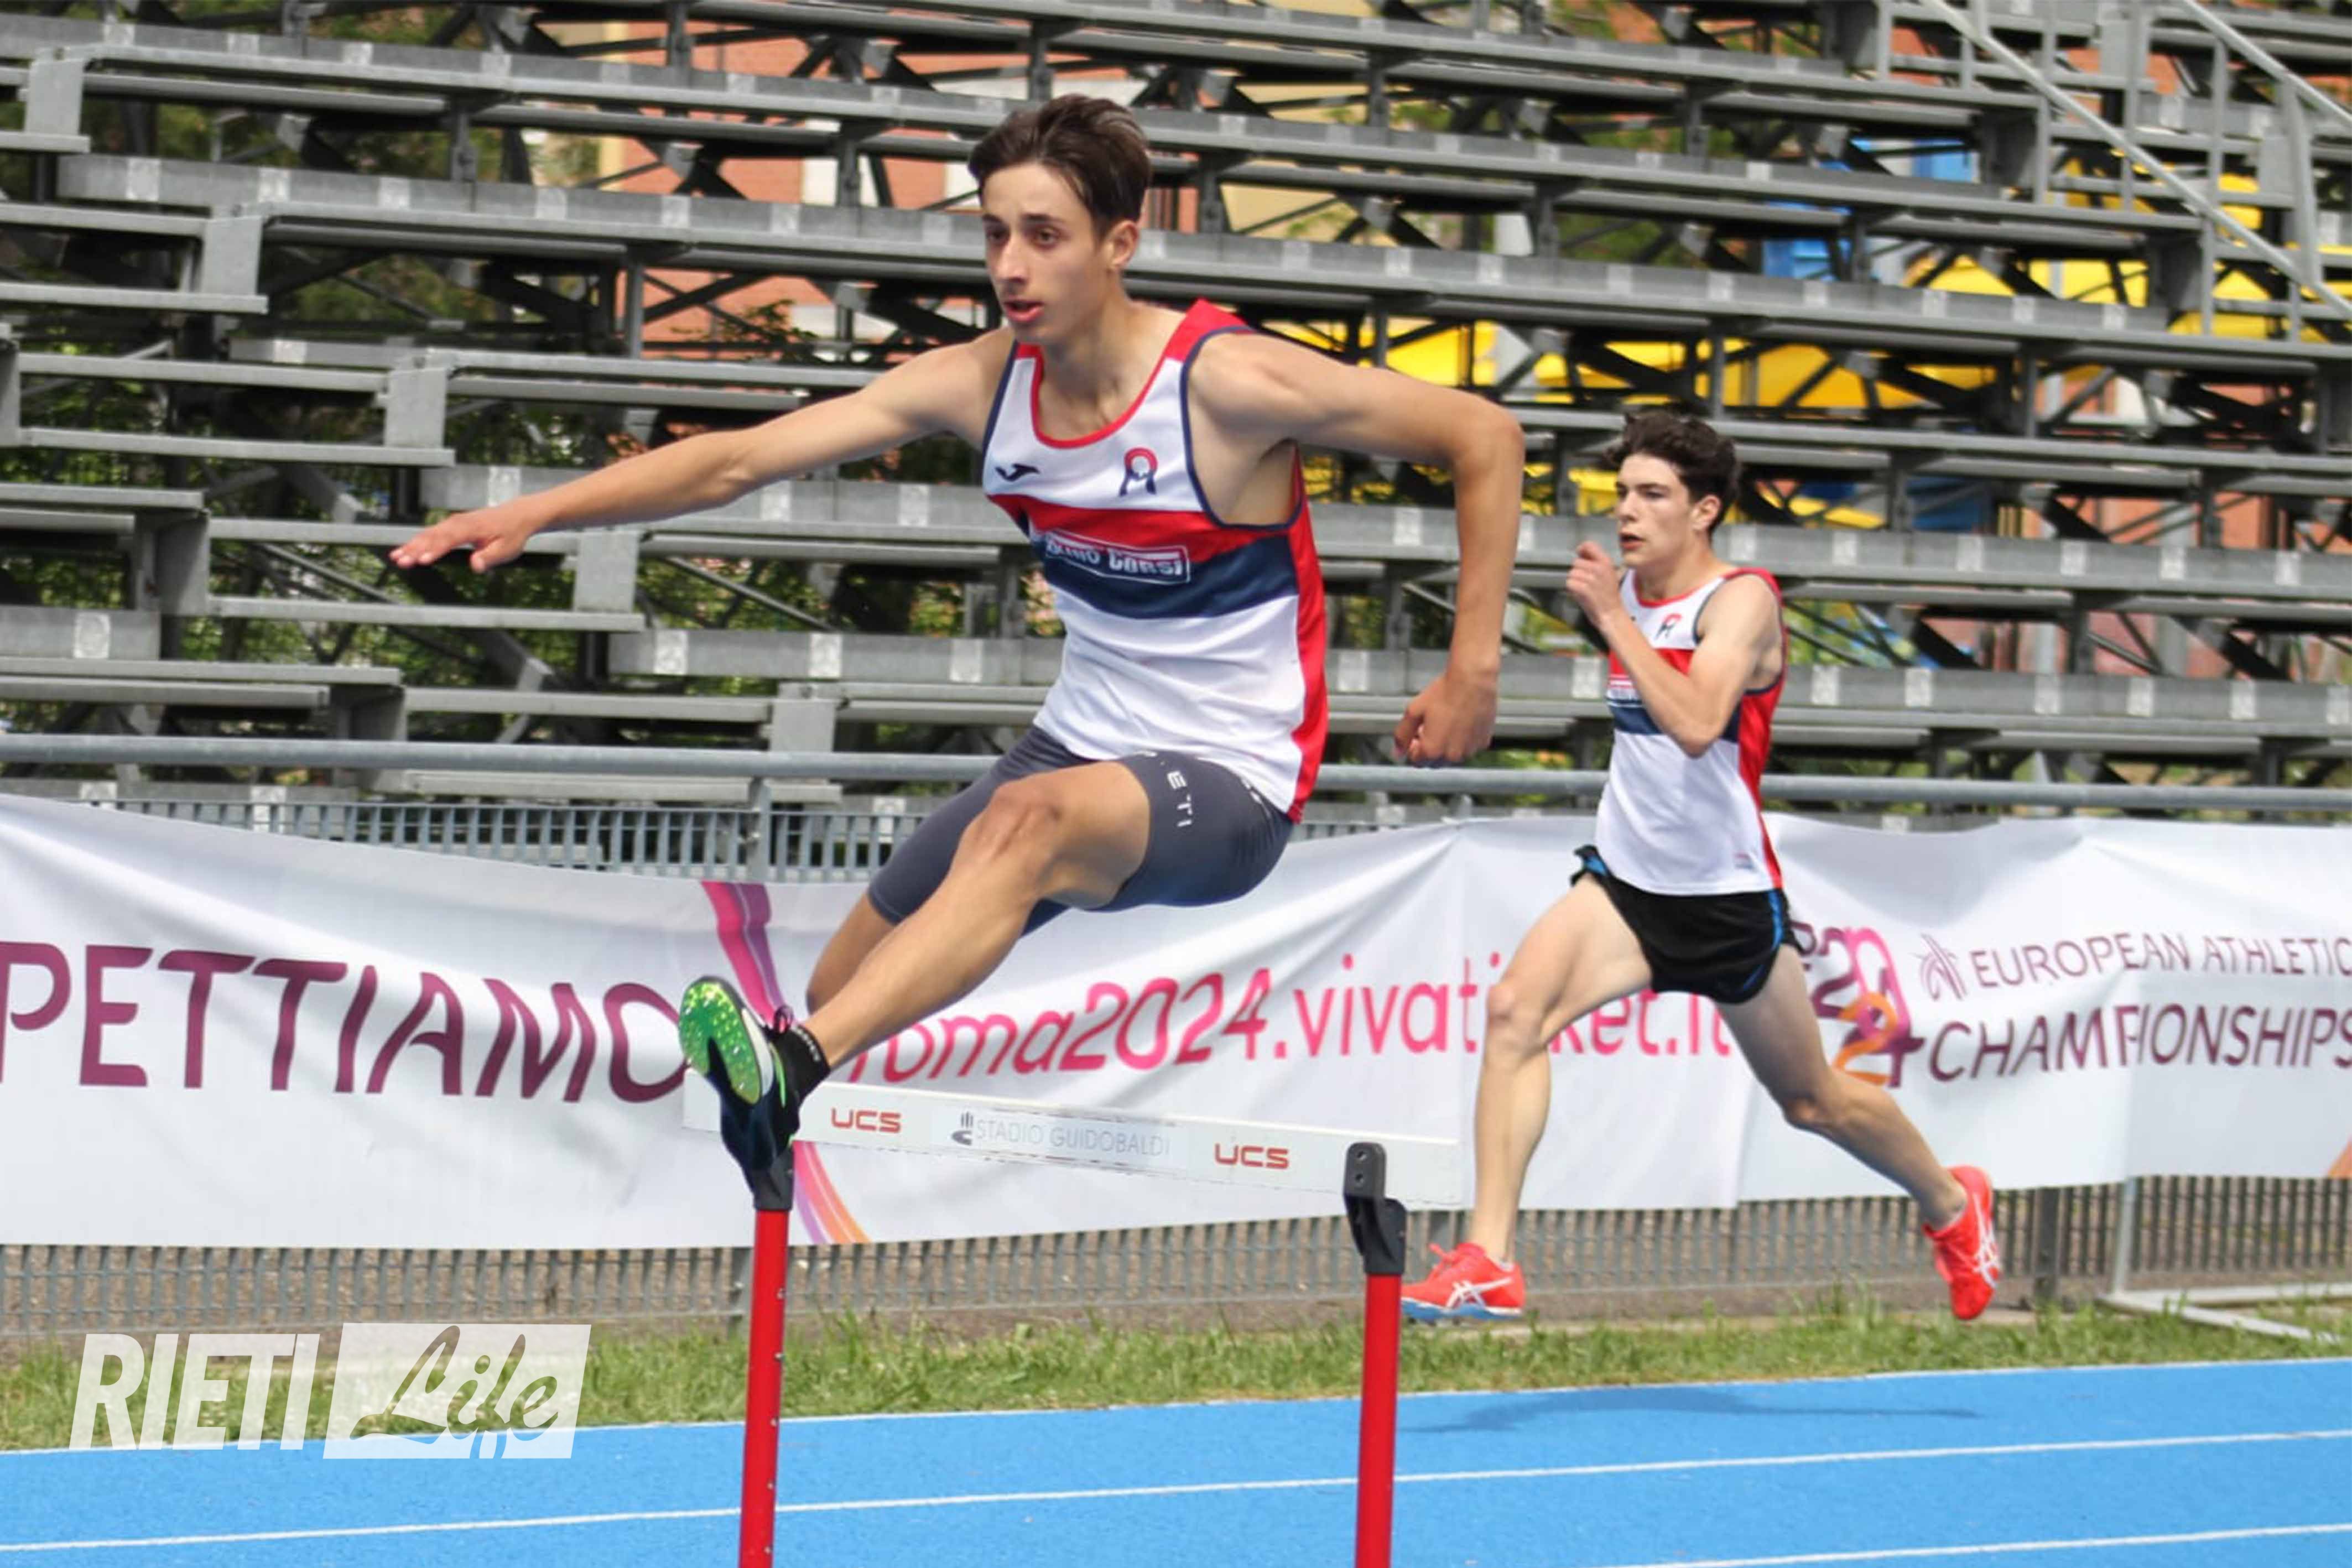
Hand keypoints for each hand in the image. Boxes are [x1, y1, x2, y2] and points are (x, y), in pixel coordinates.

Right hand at [389, 501, 540, 573]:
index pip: (449, 540)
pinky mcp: (451, 526)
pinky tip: (406, 550)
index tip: (423, 560)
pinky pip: (431, 533)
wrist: (517, 515)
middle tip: (401, 561)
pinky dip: (418, 541)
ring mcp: (453, 523)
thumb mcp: (506, 549)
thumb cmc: (511, 533)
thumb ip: (489, 557)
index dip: (435, 550)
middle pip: (433, 537)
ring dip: (412, 545)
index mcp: (471, 528)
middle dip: (416, 549)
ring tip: (396, 557)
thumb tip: (476, 566)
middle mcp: (458, 523)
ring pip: (428, 534)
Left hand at [1392, 661, 1498, 765]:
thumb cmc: (1444, 693)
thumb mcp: (1414, 711)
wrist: (1473, 681)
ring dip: (1446, 745)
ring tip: (1446, 722)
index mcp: (1432, 750)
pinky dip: (1463, 740)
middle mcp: (1452, 756)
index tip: (1416, 733)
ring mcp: (1469, 750)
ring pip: (1452, 756)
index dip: (1413, 746)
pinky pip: (1468, 747)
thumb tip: (1397, 752)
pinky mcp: (1483, 743)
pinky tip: (1461, 722)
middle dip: (1429, 748)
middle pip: (1434, 761)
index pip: (1416, 760)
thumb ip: (1402, 735)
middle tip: (1430, 726)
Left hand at [1565, 540, 1621, 625]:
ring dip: (1574, 581)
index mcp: (1606, 562)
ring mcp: (1591, 579)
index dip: (1581, 549)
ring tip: (1584, 589)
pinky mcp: (1583, 589)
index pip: (1589, 545)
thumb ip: (1596, 562)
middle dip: (1577, 572)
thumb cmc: (1609, 595)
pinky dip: (1572, 590)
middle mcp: (1599, 568)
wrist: (1612, 614)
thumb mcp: (1608, 573)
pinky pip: (1569, 583)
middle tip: (1585, 581)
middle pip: (1576, 562)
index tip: (1580, 555)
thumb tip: (1581, 551)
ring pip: (1572, 573)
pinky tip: (1580, 594)